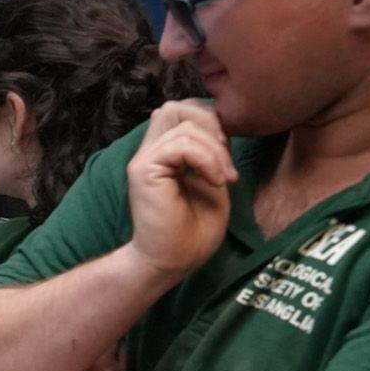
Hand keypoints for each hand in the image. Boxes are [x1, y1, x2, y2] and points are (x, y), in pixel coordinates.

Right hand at [126, 101, 235, 279]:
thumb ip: (208, 154)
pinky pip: (180, 145)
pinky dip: (206, 159)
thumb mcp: (211, 182)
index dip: (210, 123)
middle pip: (176, 107)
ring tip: (222, 177)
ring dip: (213, 148)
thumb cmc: (192, 232)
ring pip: (181, 121)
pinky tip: (214, 182)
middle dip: (210, 125)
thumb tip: (213, 127)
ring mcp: (143, 161)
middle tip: (224, 161)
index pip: (182, 111)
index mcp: (163, 154)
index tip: (226, 157)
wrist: (171, 263)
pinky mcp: (143, 172)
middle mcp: (149, 153)